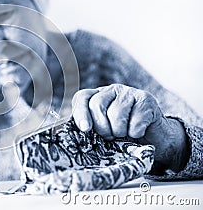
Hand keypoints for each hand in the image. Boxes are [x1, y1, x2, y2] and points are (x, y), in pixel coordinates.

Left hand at [72, 84, 188, 172]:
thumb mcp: (103, 132)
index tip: (85, 129)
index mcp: (97, 96)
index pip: (82, 97)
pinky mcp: (146, 100)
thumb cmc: (124, 136)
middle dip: (102, 127)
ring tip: (124, 135)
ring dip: (120, 131)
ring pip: (116, 113)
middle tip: (110, 136)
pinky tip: (138, 132)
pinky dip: (135, 132)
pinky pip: (135, 120)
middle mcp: (112, 90)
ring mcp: (129, 92)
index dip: (80, 112)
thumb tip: (74, 133)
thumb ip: (89, 128)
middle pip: (97, 104)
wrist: (155, 139)